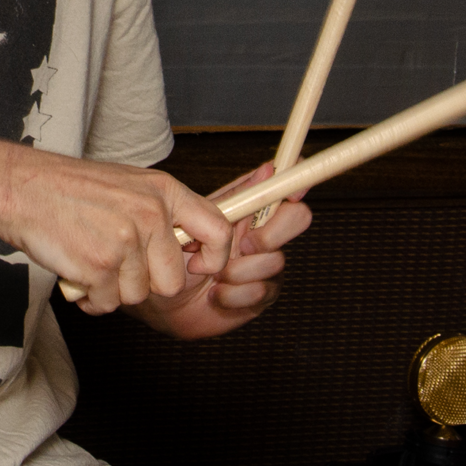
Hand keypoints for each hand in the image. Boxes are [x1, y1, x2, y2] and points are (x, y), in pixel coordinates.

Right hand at [0, 143, 234, 315]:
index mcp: (163, 191)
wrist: (19, 187)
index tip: (195, 266)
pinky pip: (108, 304)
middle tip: (118, 266)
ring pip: (137, 295)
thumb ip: (159, 214)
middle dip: (146, 284)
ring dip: (113, 290)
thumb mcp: (127, 185)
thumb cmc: (69, 189)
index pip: (218, 230)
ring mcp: (126, 241)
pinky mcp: (100, 266)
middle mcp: (151, 215)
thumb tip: (185, 250)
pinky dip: (91, 297)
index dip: (213, 258)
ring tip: (90, 261)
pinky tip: (76, 270)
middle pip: (173, 281)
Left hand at [127, 161, 312, 339]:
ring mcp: (267, 266)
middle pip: (298, 218)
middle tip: (241, 245)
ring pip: (275, 260)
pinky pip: (261, 291)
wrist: (167, 296)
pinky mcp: (261, 296)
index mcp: (252, 210)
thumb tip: (266, 169)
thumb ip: (235, 197)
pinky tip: (215, 294)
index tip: (292, 192)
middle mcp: (266, 235)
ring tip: (211, 276)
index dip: (298, 182)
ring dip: (237, 270)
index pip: (288, 188)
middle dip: (271, 233)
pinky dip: (232, 294)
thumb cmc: (180, 254)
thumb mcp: (199, 218)